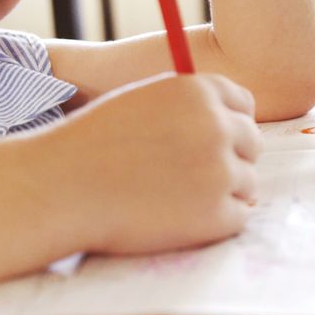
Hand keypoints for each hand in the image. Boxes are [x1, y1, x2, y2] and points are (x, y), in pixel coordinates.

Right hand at [51, 72, 260, 254]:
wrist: (62, 189)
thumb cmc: (92, 146)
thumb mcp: (142, 102)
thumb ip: (187, 107)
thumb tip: (229, 125)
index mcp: (199, 91)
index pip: (244, 106)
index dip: (228, 126)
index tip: (207, 144)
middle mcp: (218, 126)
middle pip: (252, 144)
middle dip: (228, 160)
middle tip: (190, 178)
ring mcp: (221, 172)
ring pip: (247, 184)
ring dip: (221, 193)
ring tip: (175, 200)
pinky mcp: (217, 215)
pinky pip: (236, 218)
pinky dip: (213, 223)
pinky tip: (177, 220)